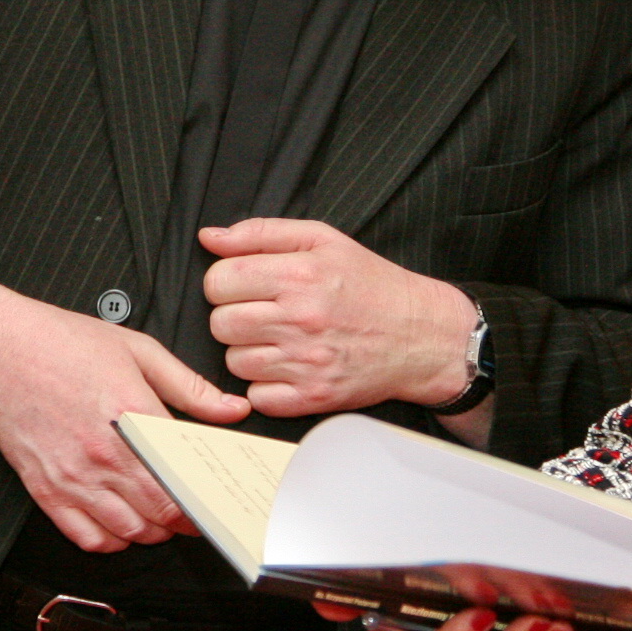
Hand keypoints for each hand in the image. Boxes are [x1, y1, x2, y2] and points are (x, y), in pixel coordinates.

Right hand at [0, 281, 248, 553]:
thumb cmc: (61, 344)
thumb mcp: (138, 350)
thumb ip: (190, 387)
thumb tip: (233, 410)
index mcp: (131, 415)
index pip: (181, 482)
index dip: (204, 500)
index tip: (213, 499)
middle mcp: (102, 454)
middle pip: (159, 515)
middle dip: (183, 520)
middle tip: (193, 510)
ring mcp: (72, 477)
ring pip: (128, 533)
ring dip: (150, 532)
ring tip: (158, 515)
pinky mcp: (45, 490)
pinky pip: (86, 536)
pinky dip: (111, 540)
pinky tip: (120, 522)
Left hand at [199, 220, 473, 417]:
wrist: (421, 335)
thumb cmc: (371, 284)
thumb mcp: (323, 240)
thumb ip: (261, 233)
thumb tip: (209, 238)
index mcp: (300, 274)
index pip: (219, 281)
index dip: (225, 282)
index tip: (246, 286)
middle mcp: (301, 319)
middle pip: (220, 323)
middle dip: (233, 317)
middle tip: (263, 314)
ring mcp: (306, 362)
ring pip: (234, 362)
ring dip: (249, 352)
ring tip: (280, 340)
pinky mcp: (313, 397)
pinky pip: (257, 397)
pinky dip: (266, 386)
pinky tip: (288, 368)